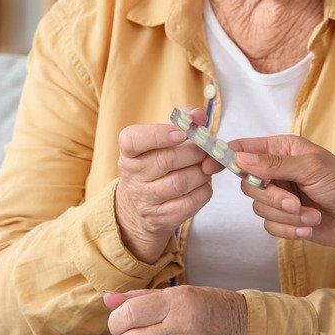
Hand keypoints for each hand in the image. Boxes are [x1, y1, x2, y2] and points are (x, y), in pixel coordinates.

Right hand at [114, 109, 220, 263]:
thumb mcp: (161, 142)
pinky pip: (192, 201)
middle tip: (206, 148)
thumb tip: (199, 115)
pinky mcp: (161, 219)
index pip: (133, 140)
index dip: (158, 134)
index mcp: (129, 154)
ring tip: (205, 166)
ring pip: (182, 182)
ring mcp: (145, 201)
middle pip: (167, 160)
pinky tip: (202, 183)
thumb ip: (182, 123)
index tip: (180, 133)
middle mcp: (133, 177)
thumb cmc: (156, 165)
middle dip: (194, 151)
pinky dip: (204, 189)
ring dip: (202, 171)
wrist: (139, 209)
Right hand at [231, 135, 334, 261]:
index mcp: (283, 150)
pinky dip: (291, 230)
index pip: (245, 149)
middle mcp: (278, 171)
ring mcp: (281, 197)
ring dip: (288, 217)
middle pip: (248, 185)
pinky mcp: (286, 220)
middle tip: (296, 201)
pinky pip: (270, 227)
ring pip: (259, 209)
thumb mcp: (312, 168)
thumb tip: (239, 158)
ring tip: (313, 215)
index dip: (226, 156)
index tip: (211, 167)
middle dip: (273, 198)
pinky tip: (312, 226)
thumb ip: (275, 165)